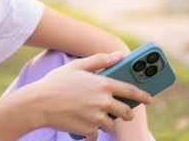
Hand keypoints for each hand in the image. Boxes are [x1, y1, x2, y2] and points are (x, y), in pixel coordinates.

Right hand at [26, 52, 152, 137]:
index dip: (142, 95)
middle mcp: (103, 101)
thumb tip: (118, 55)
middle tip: (122, 111)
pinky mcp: (89, 129)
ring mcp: (97, 117)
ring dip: (106, 121)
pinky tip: (82, 124)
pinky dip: (91, 131)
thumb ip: (100, 60)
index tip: (149, 99)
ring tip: (93, 115)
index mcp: (103, 84)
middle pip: (126, 112)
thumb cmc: (56, 82)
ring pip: (111, 124)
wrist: (39, 104)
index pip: (130, 91)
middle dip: (126, 112)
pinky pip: (96, 133)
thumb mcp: (77, 66)